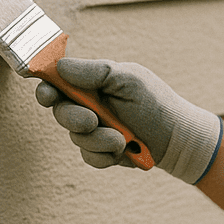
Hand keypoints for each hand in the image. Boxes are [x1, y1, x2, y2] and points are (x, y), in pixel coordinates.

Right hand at [34, 57, 222, 183]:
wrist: (178, 138)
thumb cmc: (156, 102)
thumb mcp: (129, 80)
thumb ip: (95, 72)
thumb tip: (60, 67)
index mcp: (93, 83)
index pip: (59, 82)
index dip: (46, 87)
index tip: (46, 94)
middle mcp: (89, 105)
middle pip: (60, 111)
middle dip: (73, 118)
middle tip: (91, 121)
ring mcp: (94, 129)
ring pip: (75, 137)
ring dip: (98, 139)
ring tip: (122, 138)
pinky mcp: (101, 152)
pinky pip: (89, 156)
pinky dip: (105, 155)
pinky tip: (123, 150)